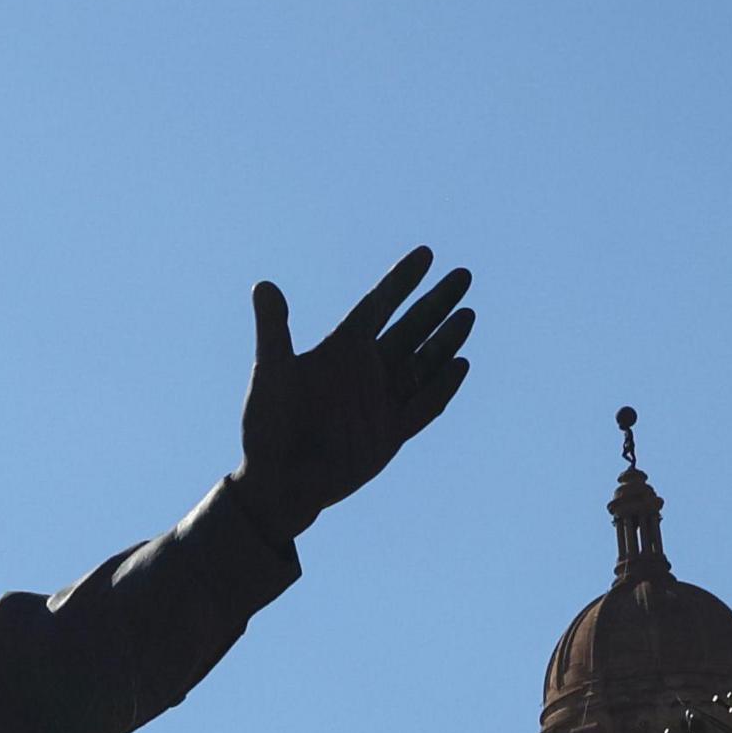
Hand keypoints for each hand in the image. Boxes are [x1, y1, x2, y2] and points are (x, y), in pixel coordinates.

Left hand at [232, 247, 473, 540]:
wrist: (279, 479)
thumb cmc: (268, 424)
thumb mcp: (271, 373)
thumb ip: (273, 330)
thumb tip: (263, 285)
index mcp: (341, 348)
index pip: (378, 304)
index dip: (401, 280)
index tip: (425, 253)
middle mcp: (367, 368)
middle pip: (411, 326)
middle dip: (436, 301)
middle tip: (463, 275)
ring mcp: (382, 398)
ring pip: (424, 361)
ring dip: (446, 339)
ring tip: (467, 314)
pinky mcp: (392, 430)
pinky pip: (424, 405)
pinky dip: (442, 386)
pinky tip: (460, 365)